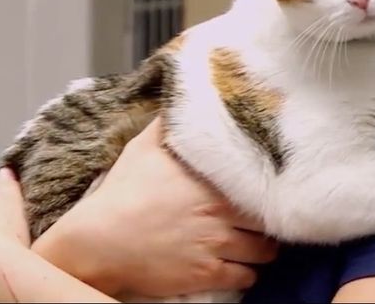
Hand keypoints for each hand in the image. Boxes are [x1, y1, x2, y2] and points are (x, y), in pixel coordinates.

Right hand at [33, 116, 278, 298]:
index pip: (264, 183)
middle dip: (270, 221)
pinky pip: (244, 278)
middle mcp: (222, 212)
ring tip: (259, 245)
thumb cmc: (122, 192)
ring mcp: (215, 245)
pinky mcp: (205, 274)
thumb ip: (169, 124)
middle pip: (269, 219)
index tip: (276, 188)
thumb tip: (179, 96)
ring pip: (263, 252)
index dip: (273, 187)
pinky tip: (241, 268)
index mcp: (213, 180)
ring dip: (263, 250)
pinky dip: (247, 275)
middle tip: (266, 220)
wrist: (98, 241)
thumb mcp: (144, 148)